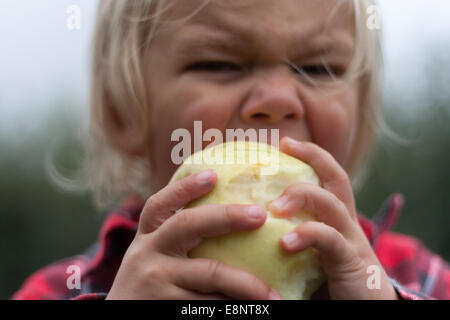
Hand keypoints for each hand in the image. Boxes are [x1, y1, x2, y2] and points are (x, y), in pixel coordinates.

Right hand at [106, 169, 282, 299]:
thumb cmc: (149, 285)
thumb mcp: (152, 257)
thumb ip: (176, 238)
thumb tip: (226, 218)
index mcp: (147, 238)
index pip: (160, 204)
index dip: (185, 187)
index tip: (214, 174)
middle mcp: (147, 254)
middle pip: (187, 225)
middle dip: (227, 216)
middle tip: (261, 215)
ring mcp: (156, 283)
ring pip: (210, 272)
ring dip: (247, 282)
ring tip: (274, 293)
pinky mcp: (168, 309)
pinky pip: (210, 304)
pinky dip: (234, 305)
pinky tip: (255, 308)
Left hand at [269, 137, 397, 299]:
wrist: (366, 314)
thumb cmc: (330, 289)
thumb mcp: (307, 259)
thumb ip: (288, 240)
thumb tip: (246, 231)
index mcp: (336, 222)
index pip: (327, 178)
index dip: (310, 156)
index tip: (284, 142)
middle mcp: (346, 225)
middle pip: (337, 178)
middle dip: (314, 156)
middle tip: (285, 145)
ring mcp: (351, 241)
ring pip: (332, 203)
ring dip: (303, 195)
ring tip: (275, 206)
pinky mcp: (352, 262)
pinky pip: (330, 239)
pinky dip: (307, 235)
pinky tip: (285, 243)